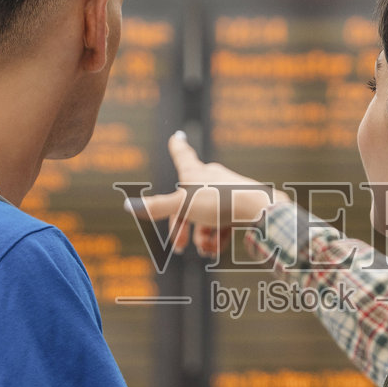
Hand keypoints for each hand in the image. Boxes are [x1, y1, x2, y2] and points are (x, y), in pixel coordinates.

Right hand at [129, 132, 289, 256]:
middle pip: (189, 202)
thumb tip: (128, 206)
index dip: (177, 147)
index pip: (182, 155)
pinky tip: (216, 249)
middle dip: (182, 226)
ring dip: (201, 237)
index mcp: (196, 172)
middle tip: (179, 246)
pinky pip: (224, 223)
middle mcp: (212, 179)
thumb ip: (157, 207)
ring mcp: (228, 193)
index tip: (176, 136)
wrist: (259, 209)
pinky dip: (217, 237)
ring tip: (205, 250)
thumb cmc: (220, 201)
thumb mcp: (182, 206)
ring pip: (207, 216)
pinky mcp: (242, 208)